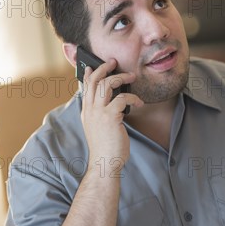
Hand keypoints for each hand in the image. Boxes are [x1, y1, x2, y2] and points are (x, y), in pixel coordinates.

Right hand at [81, 58, 142, 176]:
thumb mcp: (100, 127)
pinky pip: (122, 98)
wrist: (105, 163)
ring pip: (106, 84)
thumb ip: (103, 114)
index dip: (88, 74)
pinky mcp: (110, 117)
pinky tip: (139, 103)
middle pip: (94, 81)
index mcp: (86, 112)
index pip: (85, 87)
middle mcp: (90, 110)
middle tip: (114, 62)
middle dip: (104, 68)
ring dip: (120, 77)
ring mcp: (98, 113)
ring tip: (132, 76)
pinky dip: (132, 97)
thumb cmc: (107, 147)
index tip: (91, 65)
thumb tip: (116, 102)